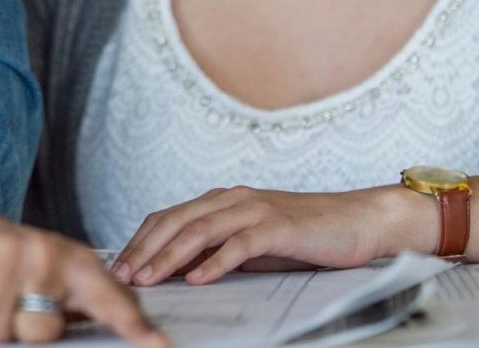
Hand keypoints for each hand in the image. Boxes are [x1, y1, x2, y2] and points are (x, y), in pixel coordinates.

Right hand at [0, 177, 168, 345]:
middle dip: (21, 330)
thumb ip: (87, 303)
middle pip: (42, 333)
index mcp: (75, 261)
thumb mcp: (56, 273)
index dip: (134, 326)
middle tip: (12, 302)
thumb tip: (136, 335)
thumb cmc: (12, 260)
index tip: (159, 347)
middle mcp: (44, 254)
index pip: (110, 300)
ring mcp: (4, 256)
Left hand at [112, 184, 424, 286]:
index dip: (142, 239)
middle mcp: (233, 199)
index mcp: (223, 201)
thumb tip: (182, 269)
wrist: (357, 221)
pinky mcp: (277, 226)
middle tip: (123, 274)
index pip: (170, 217)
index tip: (121, 264)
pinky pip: (239, 244)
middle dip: (146, 248)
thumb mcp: (254, 242)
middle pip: (176, 220)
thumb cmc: (305, 235)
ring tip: (149, 278)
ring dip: (170, 255)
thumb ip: (220, 248)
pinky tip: (198, 279)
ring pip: (200, 229)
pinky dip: (215, 262)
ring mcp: (255, 210)